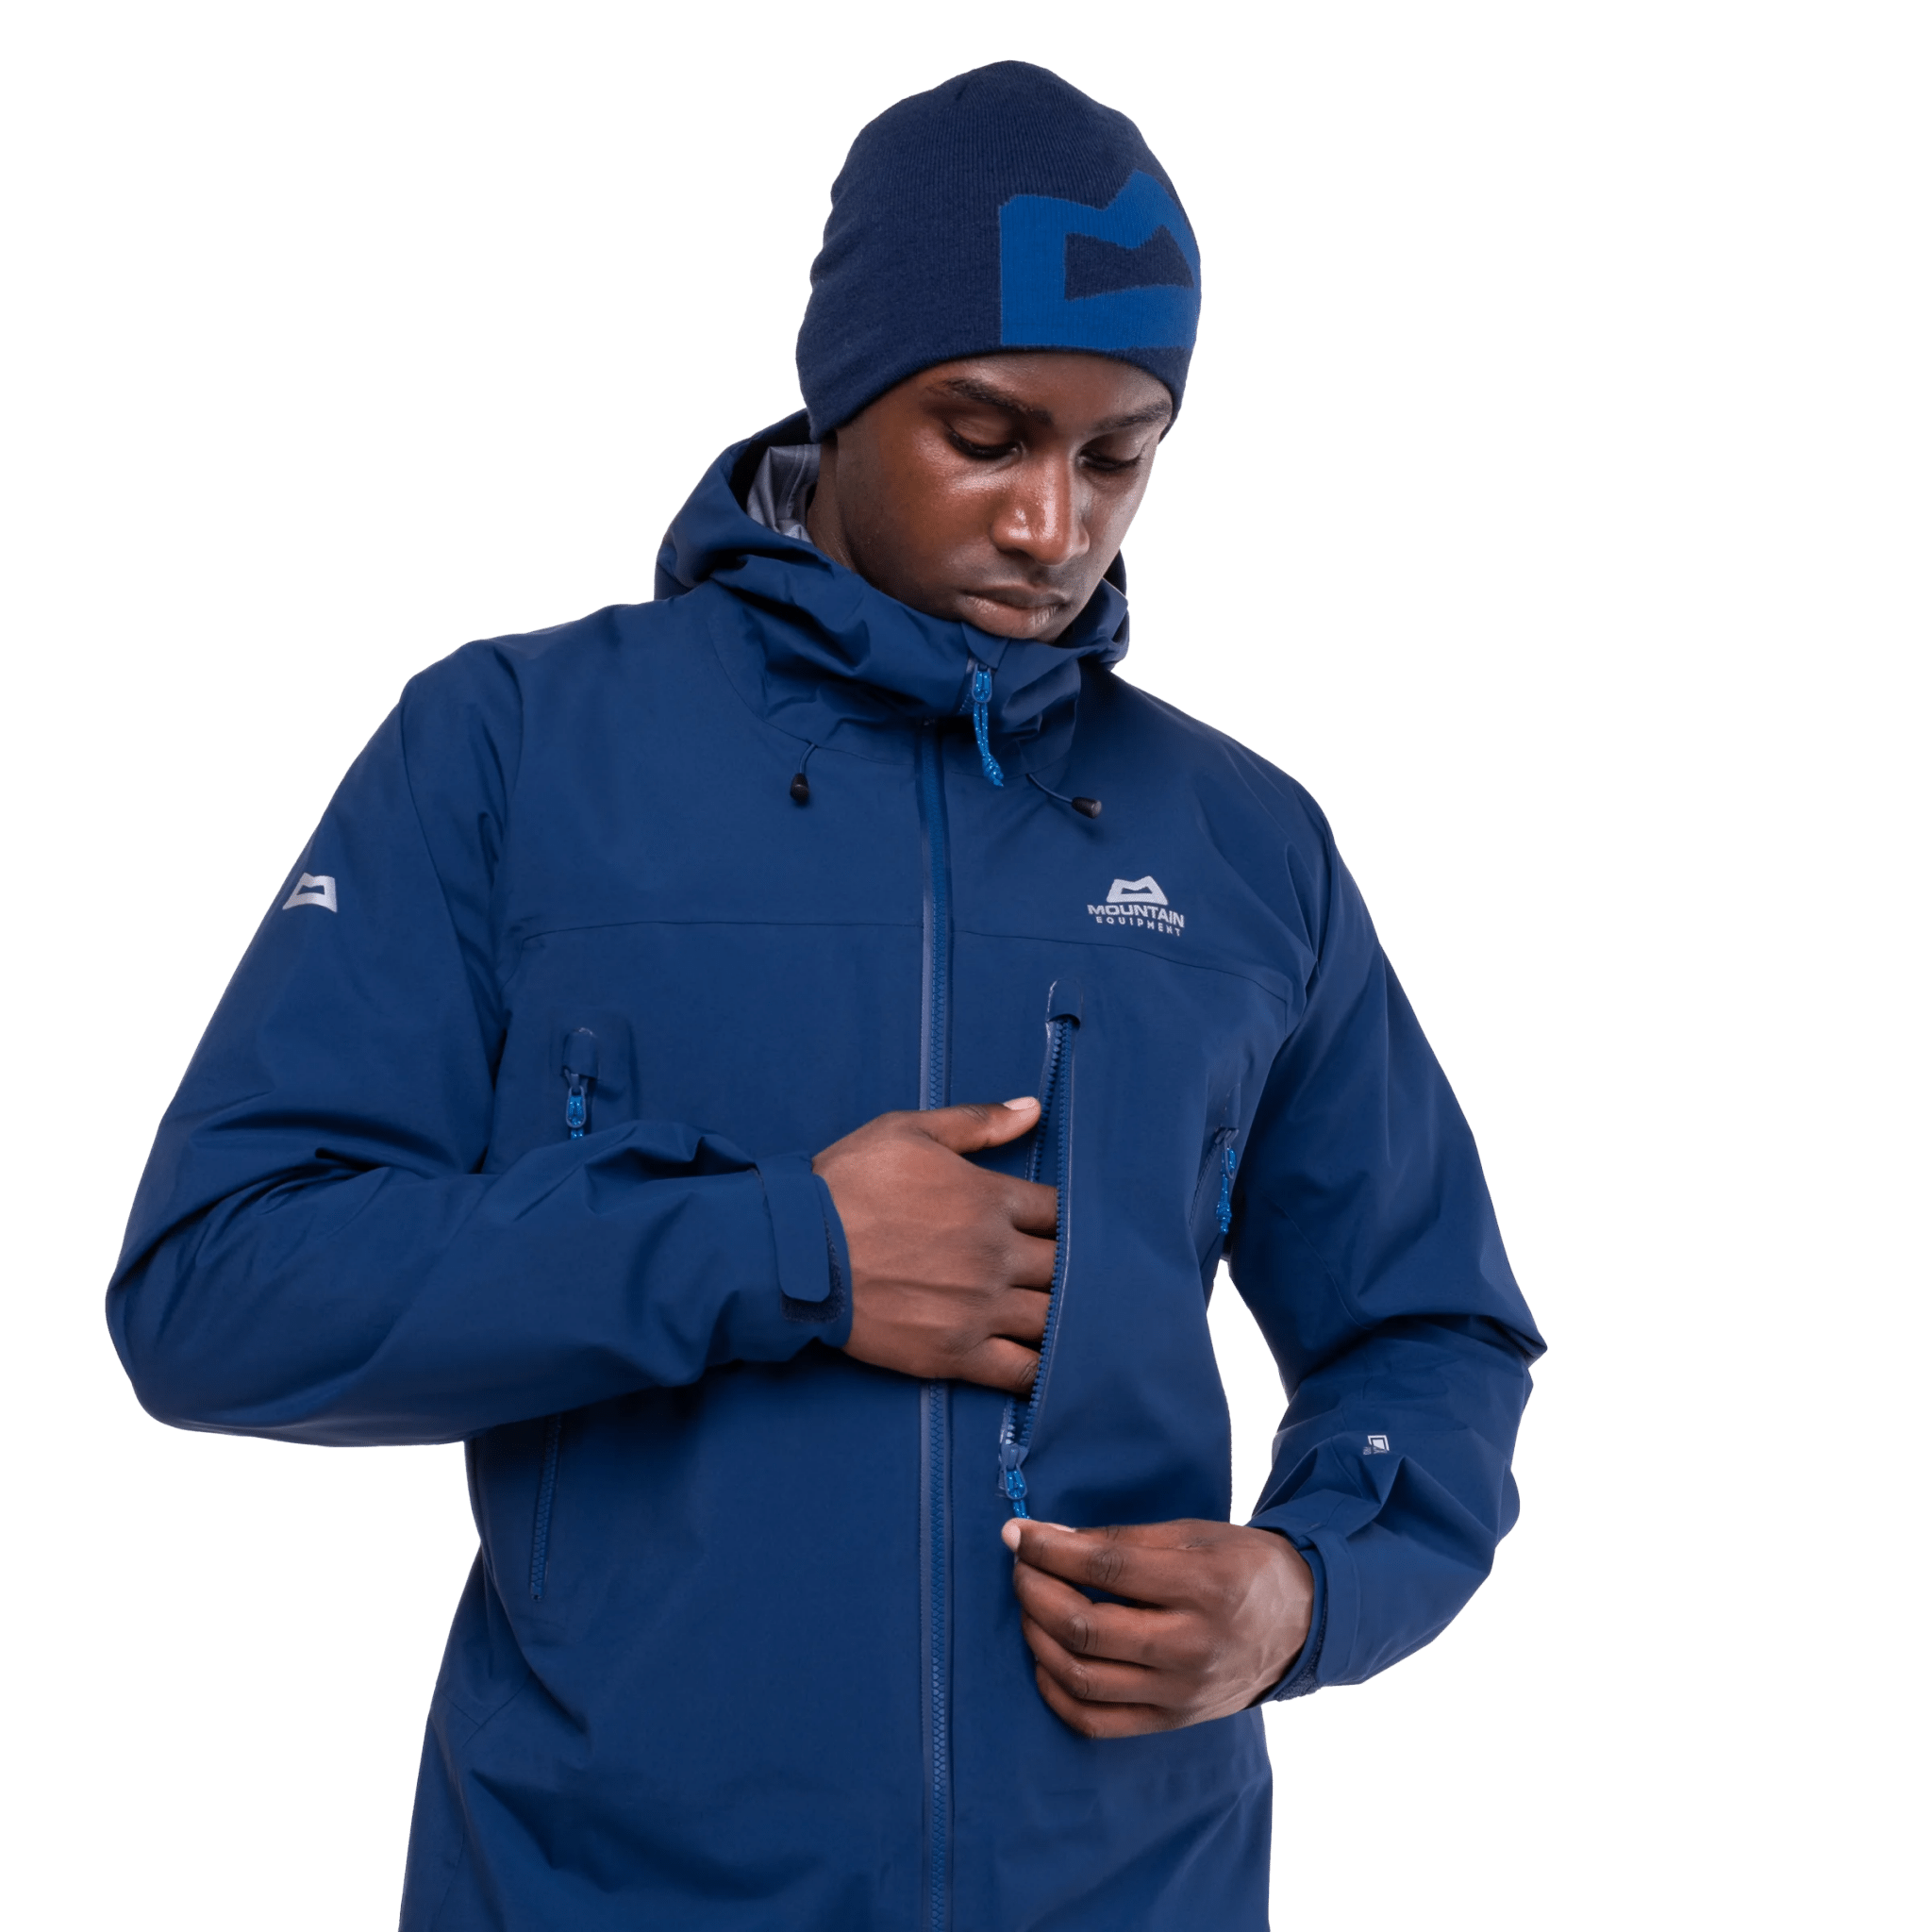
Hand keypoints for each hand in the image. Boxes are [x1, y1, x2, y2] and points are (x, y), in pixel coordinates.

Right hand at [814, 1098, 1056, 1394]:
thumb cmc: (847, 1184)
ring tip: (1065, 1317)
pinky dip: (1043, 1370)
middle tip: (1063, 1273)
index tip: (1056, 1227)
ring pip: (1051, 1319)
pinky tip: (1051, 1364)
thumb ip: (977, 1122)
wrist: (794, 1251)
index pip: (1059, 1212)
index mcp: (990, 1199)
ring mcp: (978, 1308)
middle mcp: (994, 1256)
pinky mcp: (954, 1353)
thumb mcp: (908, 1131)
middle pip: (1064, 1267)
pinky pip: (1021, 1371)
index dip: (1064, 1220)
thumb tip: (1034, 1110)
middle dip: (1069, 1269)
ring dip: (1064, 1317)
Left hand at [1000, 1518, 1312, 1736]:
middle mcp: (1191, 1647)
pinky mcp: (1171, 1721)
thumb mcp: (1192, 1534)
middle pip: (1086, 1629)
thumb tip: (1046, 1538)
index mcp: (1202, 1586)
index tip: (1018, 1534)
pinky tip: (1046, 1658)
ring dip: (1038, 1638)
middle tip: (1021, 1568)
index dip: (1051, 1550)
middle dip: (1036, 1592)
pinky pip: (1096, 1722)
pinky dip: (1057, 1692)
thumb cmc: (1241, 1566)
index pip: (1106, 1568)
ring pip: (1083, 1678)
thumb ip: (1119, 1540)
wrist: (1301, 1623)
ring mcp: (1180, 1693)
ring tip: (1030, 1607)